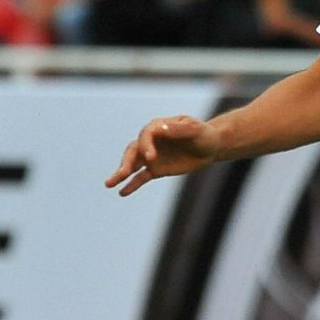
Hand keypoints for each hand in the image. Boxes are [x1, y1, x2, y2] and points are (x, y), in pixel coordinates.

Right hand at [106, 116, 222, 196]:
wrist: (209, 146)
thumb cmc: (203, 134)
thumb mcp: (194, 130)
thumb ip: (178, 130)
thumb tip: (160, 130)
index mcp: (158, 127)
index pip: (146, 135)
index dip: (146, 146)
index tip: (151, 158)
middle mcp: (150, 141)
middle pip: (133, 150)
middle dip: (127, 161)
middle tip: (123, 172)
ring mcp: (151, 156)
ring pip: (132, 164)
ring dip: (121, 173)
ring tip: (109, 184)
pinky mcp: (156, 169)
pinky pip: (140, 177)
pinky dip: (132, 185)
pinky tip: (122, 192)